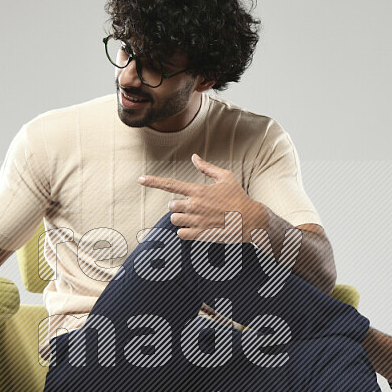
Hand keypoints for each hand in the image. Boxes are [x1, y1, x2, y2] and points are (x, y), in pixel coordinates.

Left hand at [138, 153, 266, 242]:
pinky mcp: (200, 234)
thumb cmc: (238, 197)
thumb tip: (194, 157)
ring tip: (196, 218)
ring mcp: (196, 220)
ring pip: (174, 220)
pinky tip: (197, 228)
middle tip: (194, 208)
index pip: (170, 184)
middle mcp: (194, 205)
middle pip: (171, 206)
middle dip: (179, 207)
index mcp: (198, 190)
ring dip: (181, 219)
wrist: (250, 220)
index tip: (140, 179)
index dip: (153, 181)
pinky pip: (181, 233)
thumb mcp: (226, 177)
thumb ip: (207, 168)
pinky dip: (186, 231)